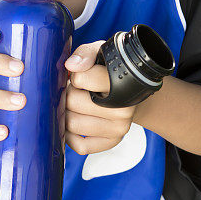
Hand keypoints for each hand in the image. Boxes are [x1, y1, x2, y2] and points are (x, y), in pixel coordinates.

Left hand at [63, 40, 138, 154]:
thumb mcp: (102, 54)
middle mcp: (123, 109)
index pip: (80, 79)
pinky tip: (78, 121)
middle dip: (68, 94)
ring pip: (72, 125)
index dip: (75, 76)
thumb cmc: (111, 72)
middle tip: (78, 91)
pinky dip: (71, 136)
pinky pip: (80, 146)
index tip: (82, 75)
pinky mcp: (111, 142)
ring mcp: (119, 128)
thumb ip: (85, 53)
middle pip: (71, 103)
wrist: (133, 93)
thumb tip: (71, 66)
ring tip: (78, 104)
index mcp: (121, 82)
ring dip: (68, 113)